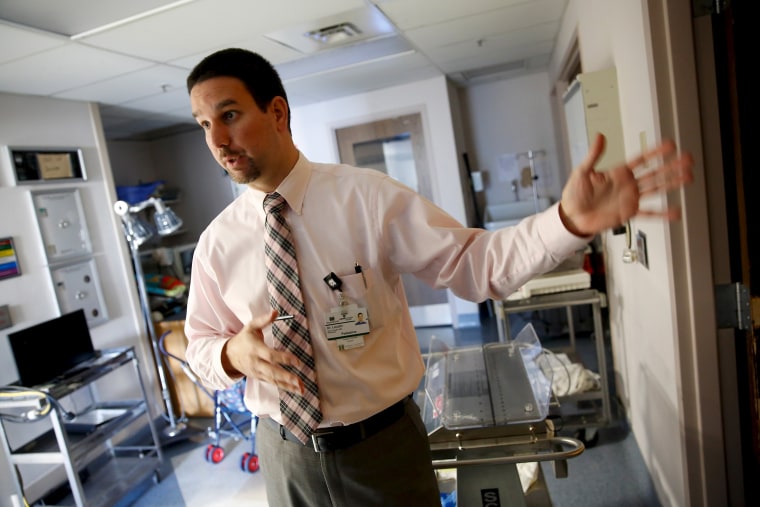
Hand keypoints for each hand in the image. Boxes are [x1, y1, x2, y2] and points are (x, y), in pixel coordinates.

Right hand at [221, 310, 304, 394]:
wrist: (228, 356)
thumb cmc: (243, 339)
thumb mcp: (250, 326)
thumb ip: (263, 320)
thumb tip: (276, 312)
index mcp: (255, 349)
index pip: (270, 356)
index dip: (284, 358)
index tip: (297, 361)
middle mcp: (256, 363)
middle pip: (272, 372)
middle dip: (286, 377)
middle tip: (299, 381)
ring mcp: (257, 372)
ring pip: (273, 380)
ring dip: (288, 385)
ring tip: (301, 389)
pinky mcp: (259, 377)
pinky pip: (273, 383)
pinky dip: (284, 387)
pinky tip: (296, 390)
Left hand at [559, 133, 693, 235]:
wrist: (571, 216)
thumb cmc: (574, 194)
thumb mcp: (582, 171)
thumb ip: (593, 155)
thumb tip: (600, 136)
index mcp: (618, 173)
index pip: (642, 159)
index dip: (656, 152)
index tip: (671, 145)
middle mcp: (628, 184)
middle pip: (655, 173)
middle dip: (672, 166)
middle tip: (688, 158)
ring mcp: (630, 199)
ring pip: (656, 189)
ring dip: (672, 183)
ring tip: (689, 177)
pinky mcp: (628, 213)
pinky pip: (648, 214)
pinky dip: (662, 214)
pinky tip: (675, 212)